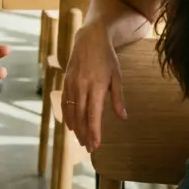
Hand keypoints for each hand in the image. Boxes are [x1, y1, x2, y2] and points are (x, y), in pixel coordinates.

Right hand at [61, 23, 126, 151]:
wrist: (89, 39)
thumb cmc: (106, 58)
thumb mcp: (116, 76)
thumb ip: (118, 98)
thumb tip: (123, 117)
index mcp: (96, 86)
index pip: (93, 115)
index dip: (94, 132)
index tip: (95, 145)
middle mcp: (81, 87)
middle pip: (81, 116)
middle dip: (84, 134)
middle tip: (89, 149)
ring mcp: (72, 84)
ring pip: (71, 111)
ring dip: (75, 128)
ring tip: (80, 140)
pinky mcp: (66, 81)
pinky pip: (64, 102)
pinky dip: (67, 115)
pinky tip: (70, 125)